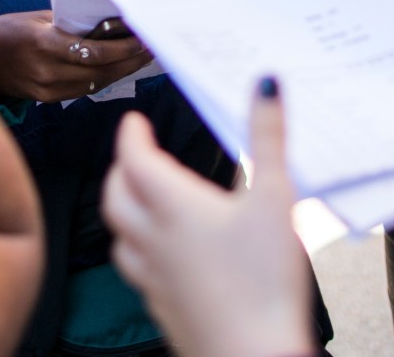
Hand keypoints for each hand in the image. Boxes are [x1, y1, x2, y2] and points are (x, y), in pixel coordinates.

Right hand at [0, 10, 153, 101]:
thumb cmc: (6, 30)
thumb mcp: (37, 17)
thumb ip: (70, 22)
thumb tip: (107, 22)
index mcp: (44, 43)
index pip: (94, 51)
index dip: (122, 48)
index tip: (142, 39)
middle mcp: (47, 70)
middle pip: (100, 70)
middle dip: (129, 61)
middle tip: (152, 49)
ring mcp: (46, 89)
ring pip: (95, 83)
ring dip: (120, 72)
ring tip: (140, 59)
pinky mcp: (45, 100)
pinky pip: (82, 90)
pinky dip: (102, 79)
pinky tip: (117, 70)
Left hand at [103, 78, 313, 356]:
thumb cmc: (265, 281)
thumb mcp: (277, 198)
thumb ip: (268, 138)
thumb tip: (264, 85)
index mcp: (174, 206)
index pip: (135, 159)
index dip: (131, 135)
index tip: (134, 121)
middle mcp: (153, 239)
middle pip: (117, 196)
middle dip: (121, 169)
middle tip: (134, 155)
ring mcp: (154, 278)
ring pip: (120, 236)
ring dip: (124, 210)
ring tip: (140, 201)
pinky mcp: (163, 308)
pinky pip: (136, 270)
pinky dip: (138, 249)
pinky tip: (161, 256)